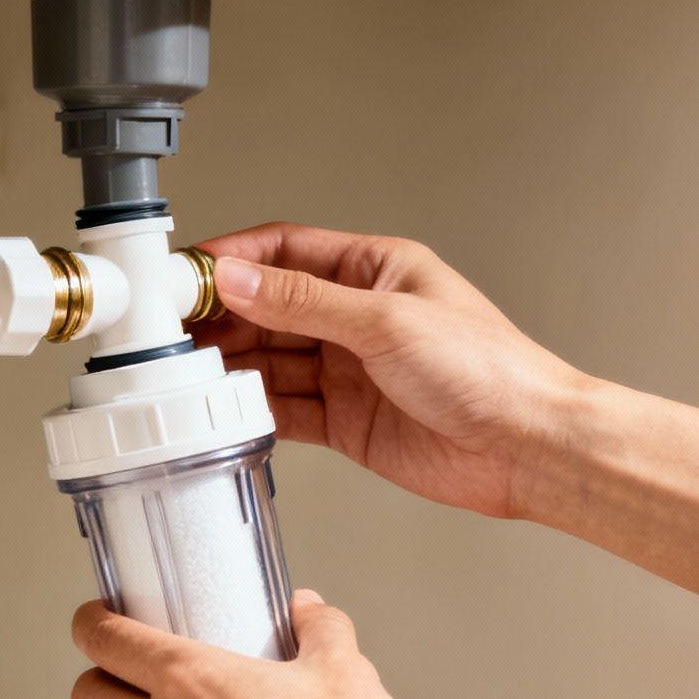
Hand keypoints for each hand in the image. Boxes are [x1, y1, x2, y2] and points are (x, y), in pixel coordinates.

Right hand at [196, 223, 588, 519]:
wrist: (528, 447)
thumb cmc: (489, 370)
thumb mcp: (386, 322)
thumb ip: (305, 303)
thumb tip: (239, 280)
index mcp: (374, 270)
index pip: (284, 251)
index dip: (232, 259)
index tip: (186, 275)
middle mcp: (358, 317)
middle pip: (269, 307)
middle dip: (220, 316)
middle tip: (170, 331)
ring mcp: (351, 371)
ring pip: (272, 360)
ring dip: (230, 366)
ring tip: (187, 374)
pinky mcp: (348, 421)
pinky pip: (286, 409)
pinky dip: (253, 410)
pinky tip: (225, 411)